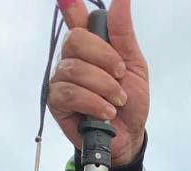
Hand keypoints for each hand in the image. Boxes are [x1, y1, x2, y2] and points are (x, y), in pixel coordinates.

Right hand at [49, 0, 148, 165]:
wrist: (129, 137)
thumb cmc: (130, 102)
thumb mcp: (135, 66)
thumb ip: (124, 34)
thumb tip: (122, 0)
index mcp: (90, 46)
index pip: (76, 18)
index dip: (72, 8)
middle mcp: (72, 59)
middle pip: (75, 40)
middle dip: (104, 59)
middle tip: (120, 76)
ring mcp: (62, 80)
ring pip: (75, 69)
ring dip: (103, 86)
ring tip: (117, 101)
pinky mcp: (56, 102)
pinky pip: (69, 92)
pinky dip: (92, 101)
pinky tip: (106, 111)